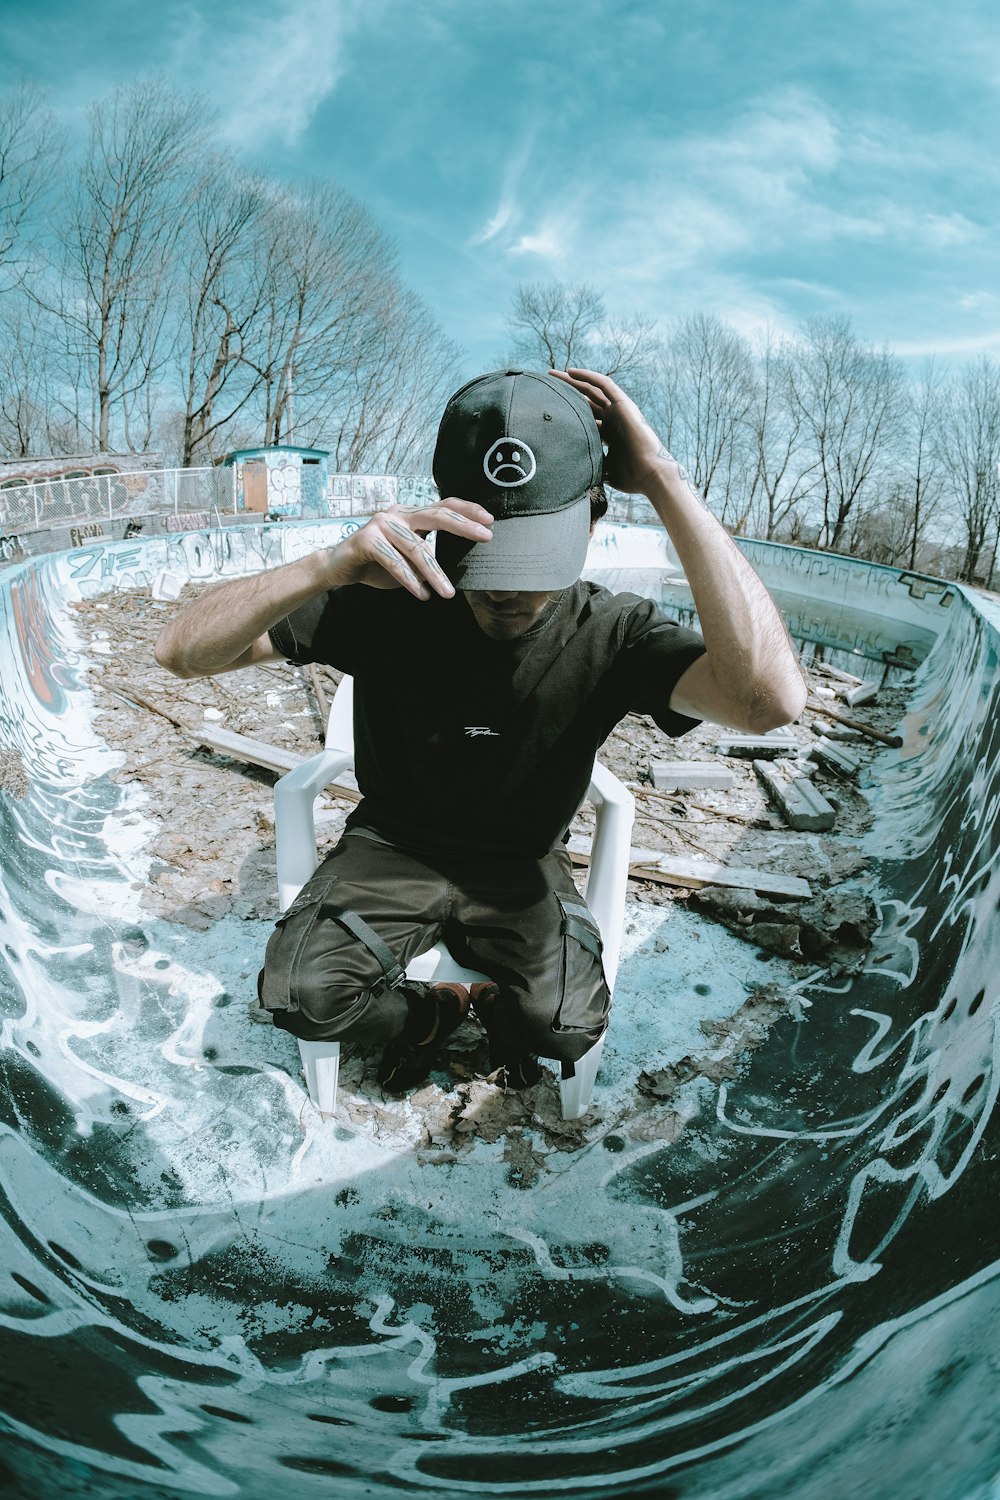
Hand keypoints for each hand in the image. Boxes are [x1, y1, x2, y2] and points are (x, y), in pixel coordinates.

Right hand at [332, 499, 492, 599]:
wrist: (338, 568)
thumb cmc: (377, 564)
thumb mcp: (408, 559)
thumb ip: (428, 555)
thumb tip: (461, 566)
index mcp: (410, 515)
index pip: (443, 506)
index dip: (467, 510)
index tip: (490, 520)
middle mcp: (397, 514)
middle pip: (436, 516)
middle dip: (463, 526)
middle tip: (486, 537)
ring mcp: (381, 524)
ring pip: (416, 548)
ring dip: (435, 573)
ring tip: (447, 593)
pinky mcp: (366, 540)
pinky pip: (394, 562)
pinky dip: (409, 580)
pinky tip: (421, 594)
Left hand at [550, 367, 670, 495]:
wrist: (651, 474)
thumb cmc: (630, 478)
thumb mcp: (603, 470)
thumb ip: (589, 464)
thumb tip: (569, 471)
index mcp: (609, 433)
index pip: (584, 417)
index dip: (567, 411)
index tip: (546, 409)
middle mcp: (613, 419)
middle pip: (585, 400)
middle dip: (565, 392)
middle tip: (545, 386)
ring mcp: (618, 410)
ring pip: (592, 389)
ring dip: (572, 380)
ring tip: (551, 374)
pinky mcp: (624, 404)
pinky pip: (604, 384)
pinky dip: (588, 376)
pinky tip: (571, 371)